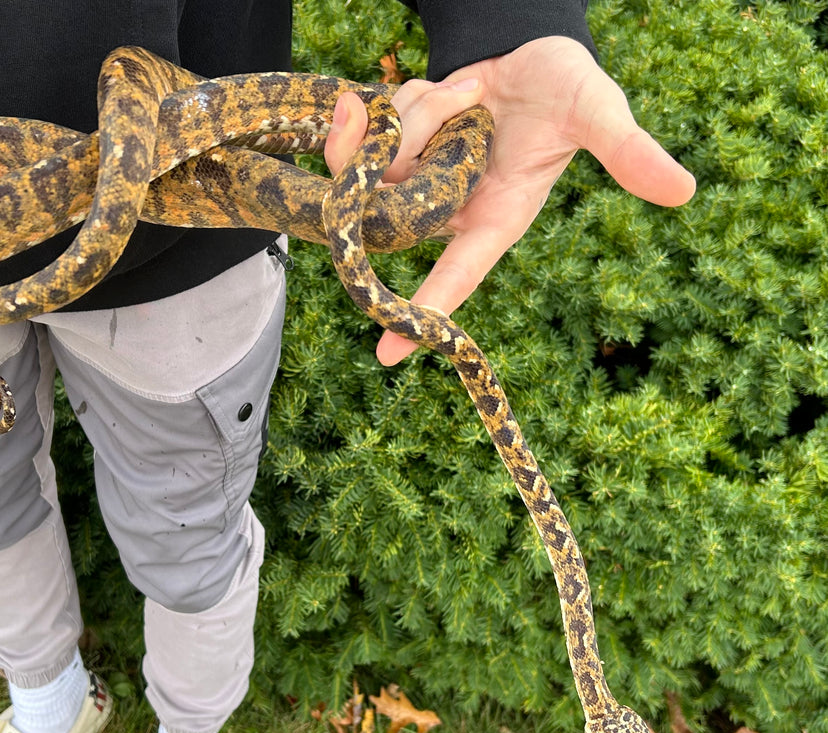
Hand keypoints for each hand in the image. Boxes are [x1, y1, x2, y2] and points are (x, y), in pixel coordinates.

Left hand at [324, 36, 696, 364]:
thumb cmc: (570, 91)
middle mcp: (449, 211)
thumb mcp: (601, 114)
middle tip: (468, 103)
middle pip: (390, 213)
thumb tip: (683, 191)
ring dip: (425, 112)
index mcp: (495, 220)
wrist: (529, 52)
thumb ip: (630, 153)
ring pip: (380, 161)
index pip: (459, 274)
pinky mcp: (394, 151)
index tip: (388, 353)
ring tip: (475, 91)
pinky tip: (451, 88)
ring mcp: (416, 183)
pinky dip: (410, 99)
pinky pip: (377, 127)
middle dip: (406, 156)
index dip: (427, 310)